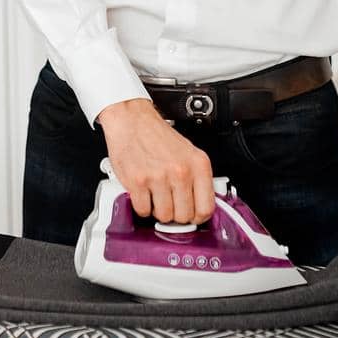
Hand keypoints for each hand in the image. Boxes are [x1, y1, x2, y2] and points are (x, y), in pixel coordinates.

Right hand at [95, 98, 215, 225]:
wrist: (132, 120)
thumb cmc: (157, 135)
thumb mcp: (188, 152)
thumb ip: (197, 178)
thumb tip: (201, 204)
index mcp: (198, 164)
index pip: (206, 208)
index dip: (197, 217)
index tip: (191, 216)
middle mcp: (180, 171)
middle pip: (184, 216)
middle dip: (176, 214)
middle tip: (170, 203)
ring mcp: (159, 177)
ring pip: (164, 216)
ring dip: (158, 210)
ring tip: (155, 195)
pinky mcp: (138, 182)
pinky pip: (144, 210)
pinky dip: (142, 206)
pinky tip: (144, 193)